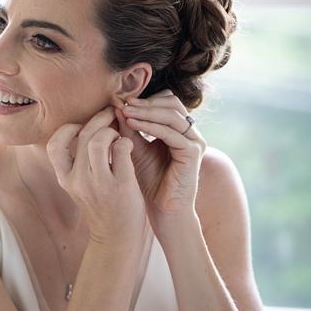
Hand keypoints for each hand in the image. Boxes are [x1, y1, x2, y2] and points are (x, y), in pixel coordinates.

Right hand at [46, 106, 147, 245]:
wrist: (117, 239)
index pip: (55, 144)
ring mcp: (99, 183)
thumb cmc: (102, 207)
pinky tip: (130, 147)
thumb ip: (80, 162)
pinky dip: (126, 142)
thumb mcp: (81, 186)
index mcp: (65, 179)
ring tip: (119, 135)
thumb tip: (88, 127)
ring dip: (112, 130)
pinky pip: (122, 150)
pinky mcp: (121, 186)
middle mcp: (78, 180)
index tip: (83, 126)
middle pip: (84, 134)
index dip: (69, 128)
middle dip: (99, 118)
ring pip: (100, 140)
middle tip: (111, 113)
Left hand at [112, 90, 206, 235]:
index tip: (120, 101)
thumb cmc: (148, 182)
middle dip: (144, 102)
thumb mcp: (135, 149)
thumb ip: (129, 128)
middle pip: (171, 102)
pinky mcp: (193, 153)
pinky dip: (151, 126)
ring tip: (124, 112)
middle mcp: (190, 133)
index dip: (144, 99)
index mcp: (179, 129)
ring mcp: (194, 141)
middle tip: (122, 104)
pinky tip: (133, 124)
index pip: (166, 101)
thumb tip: (116, 105)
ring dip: (146, 111)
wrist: (162, 210)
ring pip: (172, 114)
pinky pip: (172, 133)